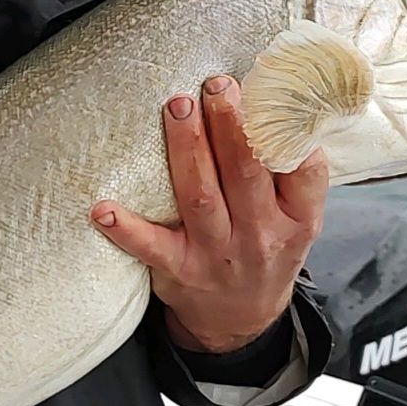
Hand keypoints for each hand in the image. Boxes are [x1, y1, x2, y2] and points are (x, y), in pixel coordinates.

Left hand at [92, 74, 328, 352]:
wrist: (241, 320)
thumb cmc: (265, 249)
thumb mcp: (295, 217)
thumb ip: (287, 169)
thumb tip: (270, 97)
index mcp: (296, 219)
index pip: (304, 172)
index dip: (288, 132)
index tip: (270, 91)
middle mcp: (260, 236)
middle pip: (246, 174)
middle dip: (231, 126)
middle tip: (216, 84)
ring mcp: (217, 254)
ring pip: (201, 197)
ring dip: (187, 149)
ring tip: (177, 106)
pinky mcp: (179, 270)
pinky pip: (151, 248)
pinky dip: (125, 229)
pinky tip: (102, 208)